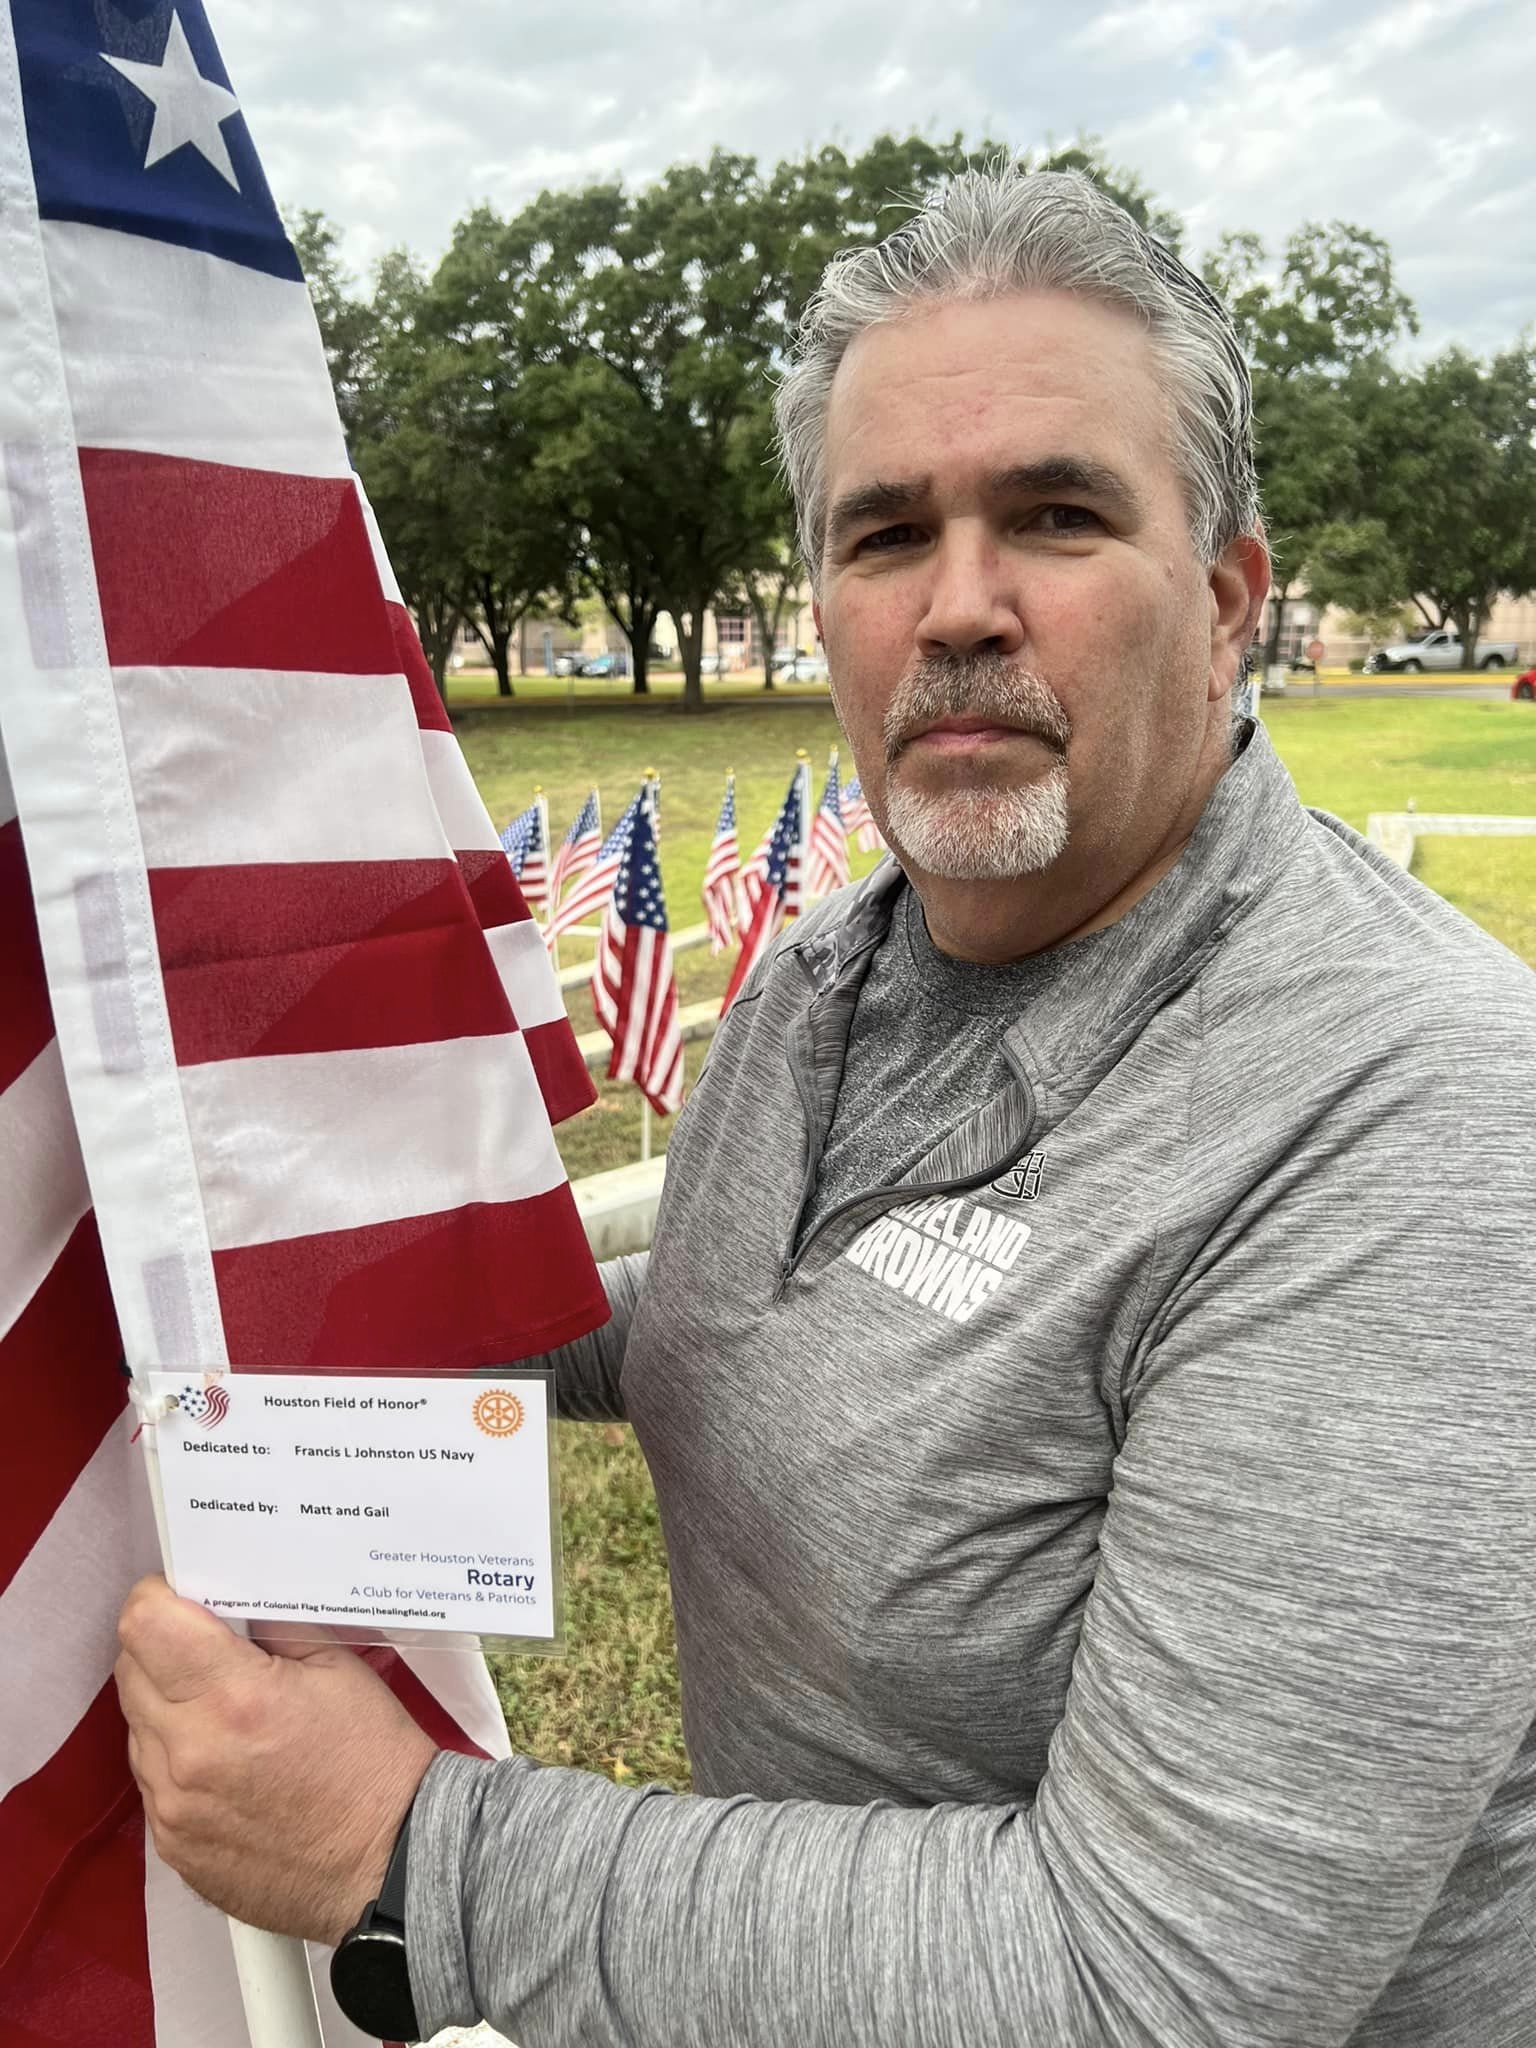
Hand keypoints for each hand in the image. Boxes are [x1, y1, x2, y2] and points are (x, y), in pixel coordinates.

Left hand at [115, 1576, 437, 1945]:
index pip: (144, 1624)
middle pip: (131, 1668)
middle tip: (209, 1651)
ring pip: (136, 1725)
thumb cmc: (372, 1764)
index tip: (181, 1596)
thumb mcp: (337, 1667)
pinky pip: (151, 1780)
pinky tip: (227, 1762)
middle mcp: (190, 1753)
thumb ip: (271, 1627)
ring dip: (167, 1706)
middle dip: (163, 1647)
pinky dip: (177, 1759)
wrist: (387, 1863)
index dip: (159, 1597)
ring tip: (226, 1713)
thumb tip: (231, 1598)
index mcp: (234, 1698)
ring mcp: (173, 1807)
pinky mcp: (170, 1844)